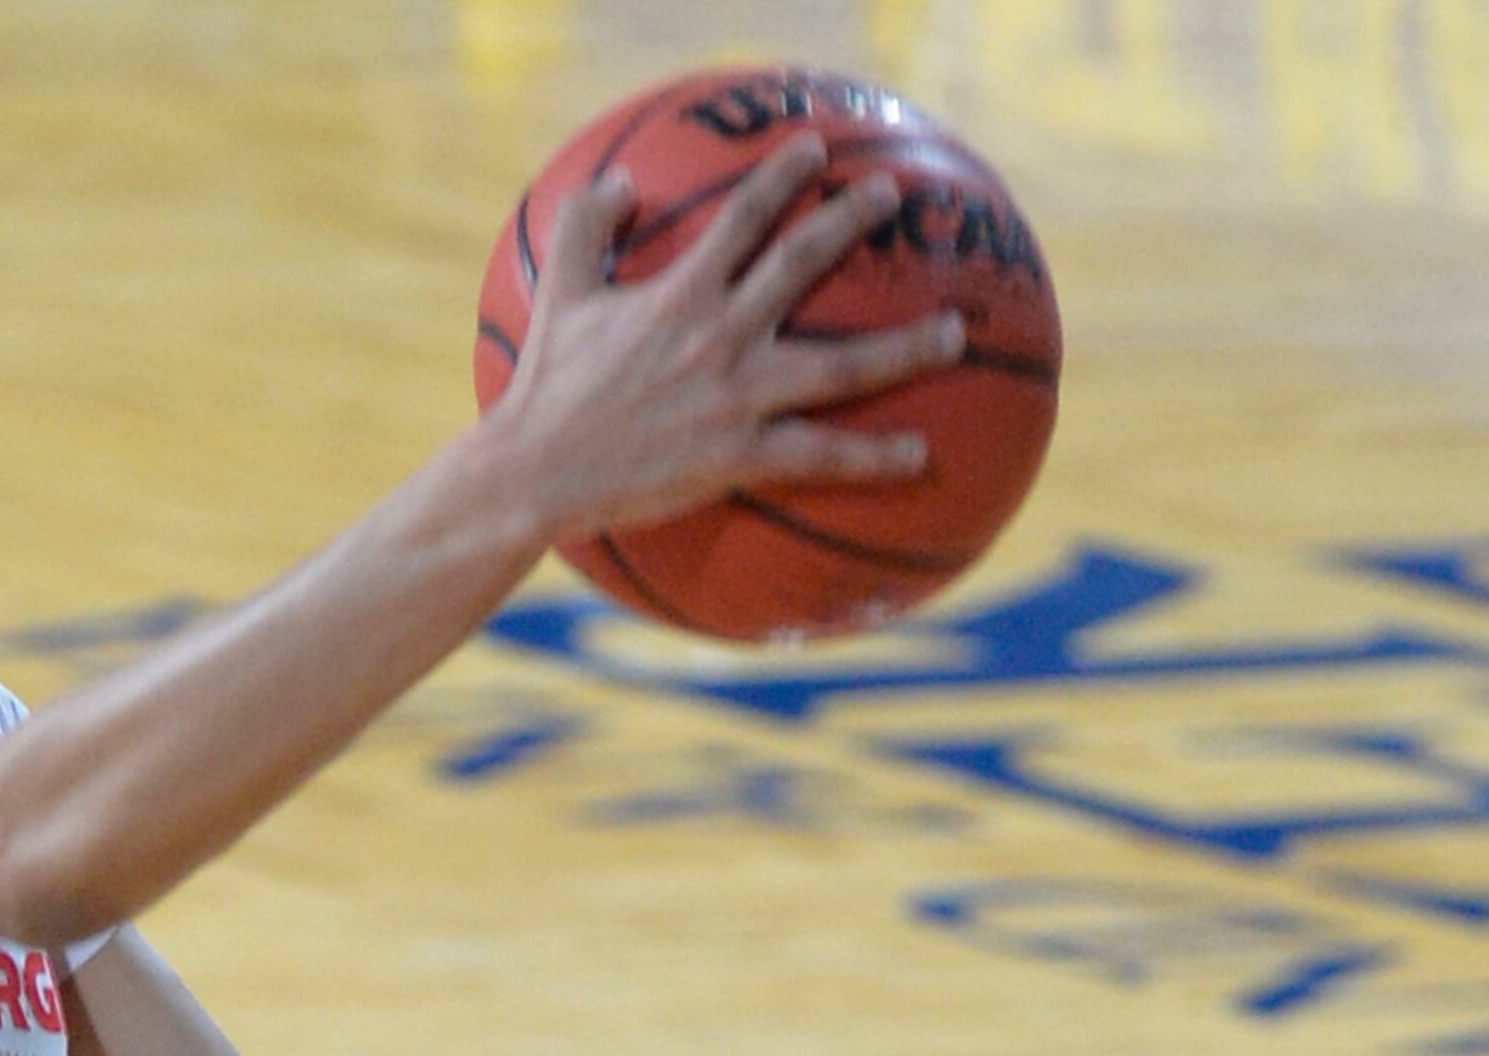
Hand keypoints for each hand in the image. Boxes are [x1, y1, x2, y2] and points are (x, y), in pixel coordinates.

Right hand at [487, 133, 969, 541]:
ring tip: (953, 334)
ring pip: (840, 366)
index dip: (783, 176)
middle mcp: (720, 335)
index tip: (817, 150)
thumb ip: (587, 229)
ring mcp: (737, 398)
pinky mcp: (740, 456)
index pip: (743, 216)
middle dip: (852, 222)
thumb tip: (620, 183)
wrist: (536, 472)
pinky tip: (921, 454)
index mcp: (681, 292)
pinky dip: (874, 456)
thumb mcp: (560, 294)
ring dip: (904, 347)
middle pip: (804, 265)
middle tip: (893, 197)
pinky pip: (821, 454)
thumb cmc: (546, 387)